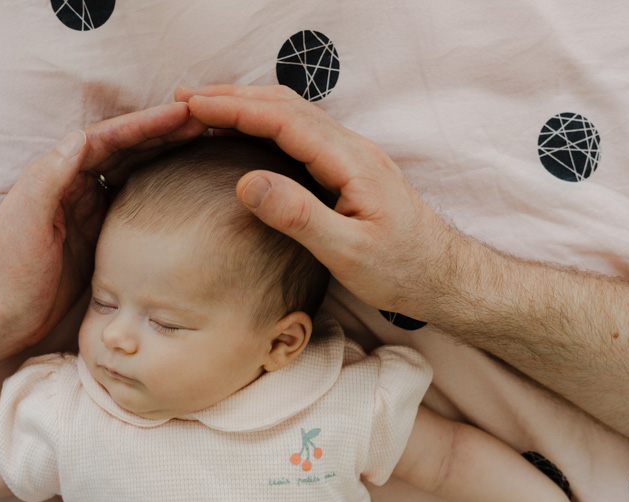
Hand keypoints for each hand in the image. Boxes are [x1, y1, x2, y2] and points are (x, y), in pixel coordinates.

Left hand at [0, 102, 207, 350]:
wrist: (5, 321)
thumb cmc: (10, 275)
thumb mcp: (24, 225)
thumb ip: (47, 179)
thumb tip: (80, 137)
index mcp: (55, 176)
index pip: (106, 140)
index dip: (144, 125)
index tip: (181, 113)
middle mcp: (73, 187)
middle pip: (125, 149)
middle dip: (163, 133)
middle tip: (204, 120)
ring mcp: (89, 210)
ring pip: (134, 171)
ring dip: (166, 154)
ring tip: (203, 142)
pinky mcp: (100, 235)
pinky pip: (135, 202)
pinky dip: (160, 187)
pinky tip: (185, 183)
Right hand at [174, 84, 457, 318]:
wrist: (444, 277)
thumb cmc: (402, 270)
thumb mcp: (348, 253)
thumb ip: (299, 216)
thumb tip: (246, 182)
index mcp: (350, 162)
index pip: (283, 120)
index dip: (234, 109)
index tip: (193, 105)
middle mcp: (352, 149)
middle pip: (285, 106)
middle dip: (232, 97)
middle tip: (184, 99)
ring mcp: (352, 156)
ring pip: (293, 115)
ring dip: (247, 106)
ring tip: (205, 108)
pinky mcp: (349, 170)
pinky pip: (300, 133)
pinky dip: (265, 123)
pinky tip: (247, 133)